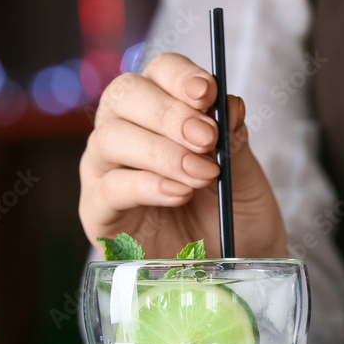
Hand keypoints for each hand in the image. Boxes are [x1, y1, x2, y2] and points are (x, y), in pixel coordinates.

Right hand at [79, 53, 287, 258]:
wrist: (231, 271)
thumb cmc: (233, 218)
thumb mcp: (245, 176)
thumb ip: (233, 140)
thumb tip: (228, 102)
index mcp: (161, 110)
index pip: (158, 72)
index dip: (179, 76)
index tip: (207, 93)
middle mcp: (125, 131)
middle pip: (125, 95)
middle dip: (169, 113)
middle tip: (206, 139)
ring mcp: (105, 170)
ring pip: (111, 137)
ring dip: (161, 152)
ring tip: (201, 175)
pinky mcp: (98, 211)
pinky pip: (109, 187)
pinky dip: (146, 185)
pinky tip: (178, 193)